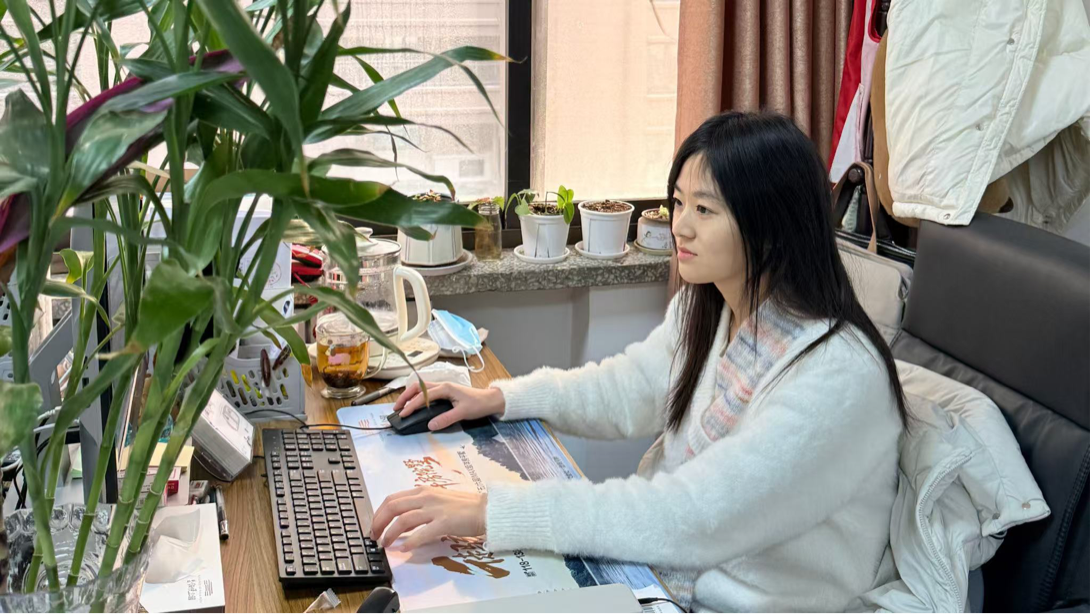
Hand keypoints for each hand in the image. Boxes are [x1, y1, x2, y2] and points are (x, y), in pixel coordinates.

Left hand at [370, 487, 486, 550]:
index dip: (379, 513)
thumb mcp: (437, 502)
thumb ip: (419, 510)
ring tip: (386, 544)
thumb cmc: (464, 507)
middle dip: (379, 522)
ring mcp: (436, 509)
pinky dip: (411, 542)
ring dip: (391, 533)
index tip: (374, 526)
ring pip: (403, 519)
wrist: (487, 510)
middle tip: (374, 536)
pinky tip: (405, 549)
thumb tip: (401, 524)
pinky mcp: (445, 522)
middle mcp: (427, 497)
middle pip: (393, 507)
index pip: (392, 499)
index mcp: (423, 491)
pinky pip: (423, 532)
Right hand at [392, 382, 505, 431]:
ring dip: (410, 395)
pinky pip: (427, 391)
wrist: (490, 400)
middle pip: (418, 387)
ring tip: (402, 406)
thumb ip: (446, 419)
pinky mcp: (445, 391)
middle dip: (405, 396)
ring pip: (421, 388)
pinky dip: (417, 396)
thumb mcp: (462, 413)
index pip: (423, 396)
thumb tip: (430, 425)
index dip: (411, 405)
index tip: (403, 414)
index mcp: (445, 388)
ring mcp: (443, 387)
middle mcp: (442, 385)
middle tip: (396, 409)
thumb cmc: (478, 404)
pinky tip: (415, 404)